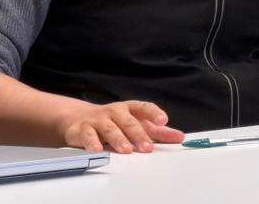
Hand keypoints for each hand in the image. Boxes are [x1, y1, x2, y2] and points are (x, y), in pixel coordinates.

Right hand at [57, 100, 184, 153]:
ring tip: (127, 150)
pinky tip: (99, 150)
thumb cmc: (115, 122)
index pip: (144, 107)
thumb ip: (158, 132)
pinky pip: (88, 136)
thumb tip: (179, 137)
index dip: (154, 113)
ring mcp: (99, 119)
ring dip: (119, 139)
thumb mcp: (137, 123)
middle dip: (139, 134)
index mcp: (130, 108)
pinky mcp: (83, 130)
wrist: (79, 118)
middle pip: (128, 121)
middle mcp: (115, 111)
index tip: (164, 121)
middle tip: (147, 147)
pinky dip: (93, 143)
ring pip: (110, 128)